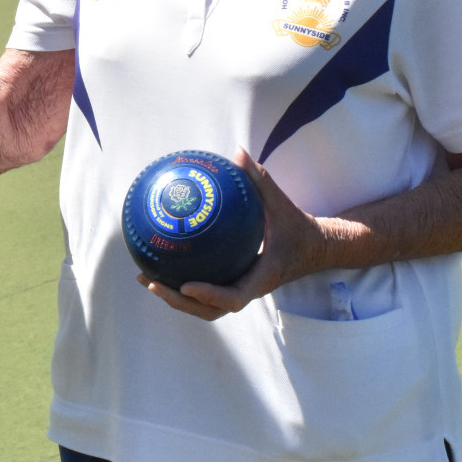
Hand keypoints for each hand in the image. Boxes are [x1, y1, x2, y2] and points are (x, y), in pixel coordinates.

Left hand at [143, 149, 334, 321]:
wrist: (315, 249)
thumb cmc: (298, 227)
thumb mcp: (282, 203)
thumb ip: (260, 180)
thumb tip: (237, 152)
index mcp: (262, 277)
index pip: (234, 297)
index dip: (209, 295)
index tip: (186, 286)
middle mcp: (249, 289)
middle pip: (211, 310)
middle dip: (179, 301)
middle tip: (152, 282)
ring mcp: (241, 290)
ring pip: (205, 307)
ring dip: (176, 298)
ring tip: (146, 278)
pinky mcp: (235, 284)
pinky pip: (207, 290)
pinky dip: (183, 285)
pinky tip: (162, 265)